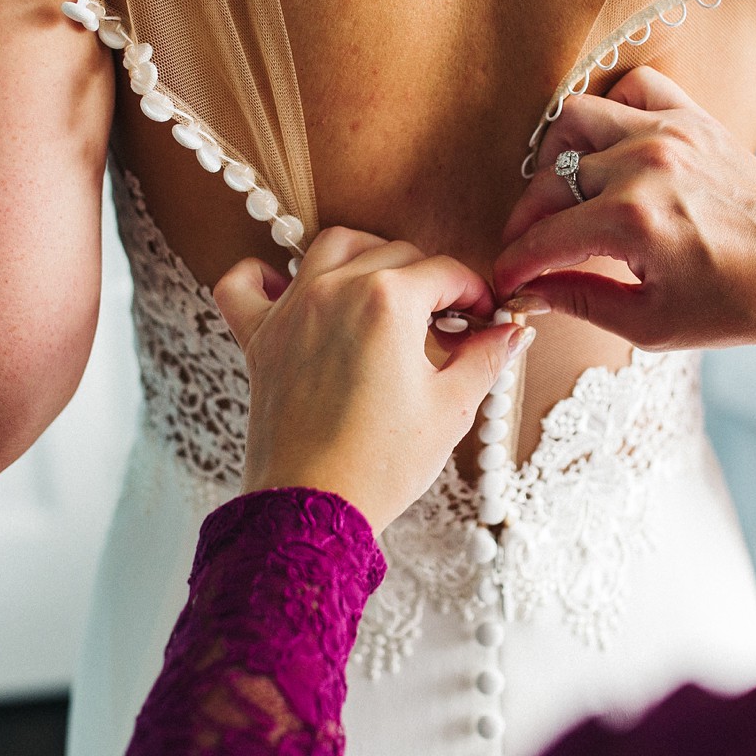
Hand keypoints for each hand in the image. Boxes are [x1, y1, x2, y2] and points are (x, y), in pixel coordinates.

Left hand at [215, 229, 533, 531]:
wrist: (315, 509)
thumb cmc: (383, 463)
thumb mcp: (451, 407)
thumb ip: (485, 358)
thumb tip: (512, 333)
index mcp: (388, 301)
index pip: (445, 271)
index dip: (474, 292)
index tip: (484, 317)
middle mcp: (335, 289)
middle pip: (395, 253)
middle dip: (430, 279)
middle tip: (447, 322)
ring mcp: (292, 310)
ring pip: (331, 246)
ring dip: (366, 255)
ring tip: (386, 290)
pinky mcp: (259, 337)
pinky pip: (244, 283)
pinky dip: (262, 275)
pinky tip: (286, 288)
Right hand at [495, 66, 755, 350]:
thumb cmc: (736, 305)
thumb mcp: (651, 324)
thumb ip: (580, 301)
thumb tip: (531, 291)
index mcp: (632, 223)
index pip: (543, 237)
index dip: (514, 263)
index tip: (506, 279)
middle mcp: (644, 167)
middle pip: (550, 180)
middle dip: (527, 219)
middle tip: (529, 246)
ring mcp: (668, 134)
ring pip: (576, 120)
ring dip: (556, 156)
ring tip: (560, 190)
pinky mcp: (692, 118)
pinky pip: (633, 89)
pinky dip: (611, 110)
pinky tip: (609, 149)